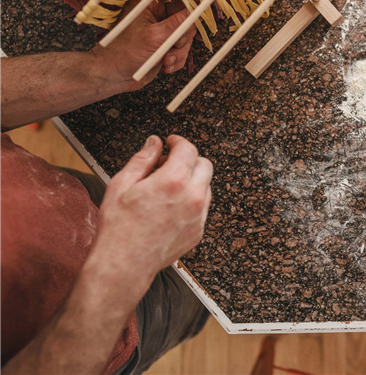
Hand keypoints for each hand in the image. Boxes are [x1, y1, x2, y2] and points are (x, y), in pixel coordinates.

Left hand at [91, 0, 198, 91]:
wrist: (114, 76)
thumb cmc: (124, 53)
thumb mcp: (154, 37)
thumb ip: (178, 23)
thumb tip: (198, 10)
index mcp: (149, 3)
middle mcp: (157, 14)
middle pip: (187, 15)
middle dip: (184, 34)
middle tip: (175, 43)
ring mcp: (163, 30)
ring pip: (187, 35)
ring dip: (179, 50)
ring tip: (165, 60)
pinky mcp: (166, 45)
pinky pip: (183, 49)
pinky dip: (177, 59)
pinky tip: (164, 65)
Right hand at [94, 135, 212, 289]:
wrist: (124, 264)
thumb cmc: (119, 227)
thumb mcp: (122, 184)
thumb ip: (142, 159)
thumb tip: (154, 143)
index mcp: (173, 181)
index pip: (188, 149)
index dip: (178, 142)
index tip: (171, 143)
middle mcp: (192, 197)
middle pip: (205, 165)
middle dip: (189, 159)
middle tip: (169, 164)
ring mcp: (198, 216)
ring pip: (206, 186)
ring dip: (192, 180)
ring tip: (167, 187)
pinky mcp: (199, 231)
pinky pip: (202, 207)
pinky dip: (192, 200)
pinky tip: (170, 206)